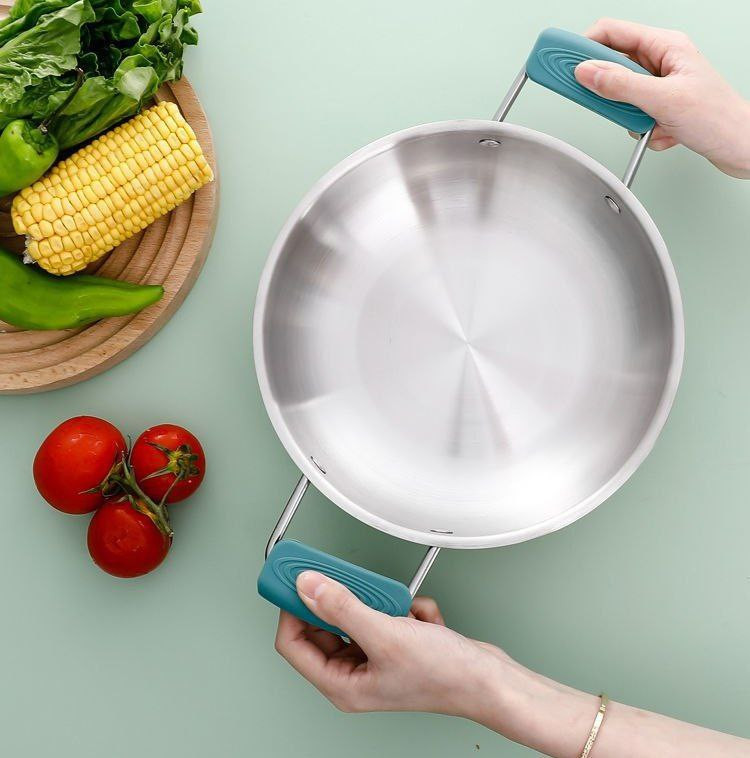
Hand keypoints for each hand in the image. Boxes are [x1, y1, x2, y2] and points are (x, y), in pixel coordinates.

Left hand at [274, 570, 506, 716]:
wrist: (490, 679)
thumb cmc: (444, 675)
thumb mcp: (384, 635)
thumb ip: (341, 608)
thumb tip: (307, 586)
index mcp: (342, 684)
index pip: (293, 641)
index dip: (292, 607)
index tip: (295, 577)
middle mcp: (355, 673)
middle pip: (325, 623)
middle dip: (346, 600)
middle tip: (353, 581)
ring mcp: (376, 657)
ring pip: (359, 612)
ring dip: (383, 603)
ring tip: (402, 610)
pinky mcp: (396, 643)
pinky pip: (386, 612)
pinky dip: (405, 609)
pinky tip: (422, 622)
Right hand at [573, 18, 749, 177]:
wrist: (740, 147)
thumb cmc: (718, 118)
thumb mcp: (662, 100)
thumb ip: (620, 86)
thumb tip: (587, 73)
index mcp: (665, 46)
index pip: (612, 33)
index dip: (582, 46)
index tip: (560, 60)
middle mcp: (662, 62)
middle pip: (613, 66)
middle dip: (607, 90)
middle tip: (596, 99)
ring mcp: (661, 85)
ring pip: (622, 95)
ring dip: (630, 115)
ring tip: (648, 122)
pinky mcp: (661, 107)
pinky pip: (635, 115)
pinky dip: (644, 128)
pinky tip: (661, 131)